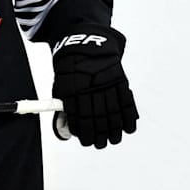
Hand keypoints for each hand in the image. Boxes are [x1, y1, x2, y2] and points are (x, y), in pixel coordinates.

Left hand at [51, 25, 138, 148]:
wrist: (86, 45)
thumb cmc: (71, 70)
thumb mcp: (61, 85)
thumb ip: (64, 107)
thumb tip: (66, 130)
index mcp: (72, 90)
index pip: (79, 116)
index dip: (84, 132)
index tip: (86, 141)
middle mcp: (91, 88)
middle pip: (97, 117)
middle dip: (99, 135)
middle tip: (99, 144)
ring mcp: (107, 84)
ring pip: (113, 112)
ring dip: (114, 130)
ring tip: (113, 140)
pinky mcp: (120, 80)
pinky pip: (126, 102)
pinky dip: (129, 117)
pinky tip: (128, 129)